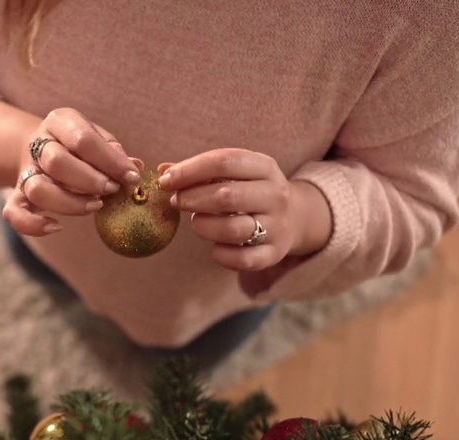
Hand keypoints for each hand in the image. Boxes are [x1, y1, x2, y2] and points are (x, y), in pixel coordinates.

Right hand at [2, 108, 141, 236]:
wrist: (44, 147)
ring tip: (95, 205)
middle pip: (56, 161)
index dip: (110, 161)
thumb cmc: (81, 146)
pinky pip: (14, 213)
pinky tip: (56, 227)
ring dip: (70, 202)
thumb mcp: (100, 139)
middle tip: (111, 190)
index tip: (131, 178)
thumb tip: (135, 168)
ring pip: (38, 188)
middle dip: (89, 180)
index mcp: (60, 121)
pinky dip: (33, 225)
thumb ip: (115, 154)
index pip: (83, 139)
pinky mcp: (17, 194)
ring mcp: (26, 170)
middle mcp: (38, 143)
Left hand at [157, 149, 328, 277]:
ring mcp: (277, 226)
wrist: (295, 218)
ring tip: (197, 222)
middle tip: (176, 201)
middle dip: (192, 199)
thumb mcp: (235, 173)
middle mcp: (275, 195)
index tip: (165, 180)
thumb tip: (163, 170)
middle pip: (226, 196)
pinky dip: (221, 254)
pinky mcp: (274, 253)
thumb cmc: (251, 191)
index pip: (224, 162)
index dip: (190, 170)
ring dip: (204, 226)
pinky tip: (215, 247)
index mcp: (265, 167)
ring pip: (233, 229)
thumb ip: (199, 172)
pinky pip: (242, 259)